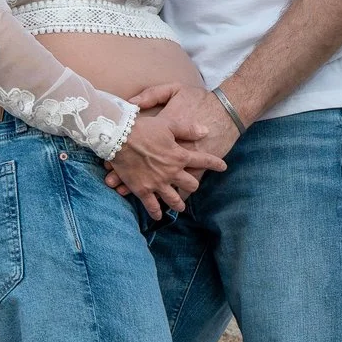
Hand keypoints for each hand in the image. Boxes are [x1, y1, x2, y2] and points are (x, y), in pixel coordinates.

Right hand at [109, 104, 226, 219]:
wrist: (118, 137)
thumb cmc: (143, 128)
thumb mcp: (168, 124)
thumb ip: (188, 129)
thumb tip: (206, 132)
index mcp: (180, 156)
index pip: (204, 161)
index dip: (215, 164)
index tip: (223, 167)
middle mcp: (172, 172)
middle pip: (191, 185)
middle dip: (192, 186)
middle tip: (191, 186)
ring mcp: (158, 183)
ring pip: (174, 200)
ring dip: (179, 204)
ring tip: (180, 207)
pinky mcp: (143, 190)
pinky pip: (152, 206)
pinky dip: (156, 212)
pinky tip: (158, 216)